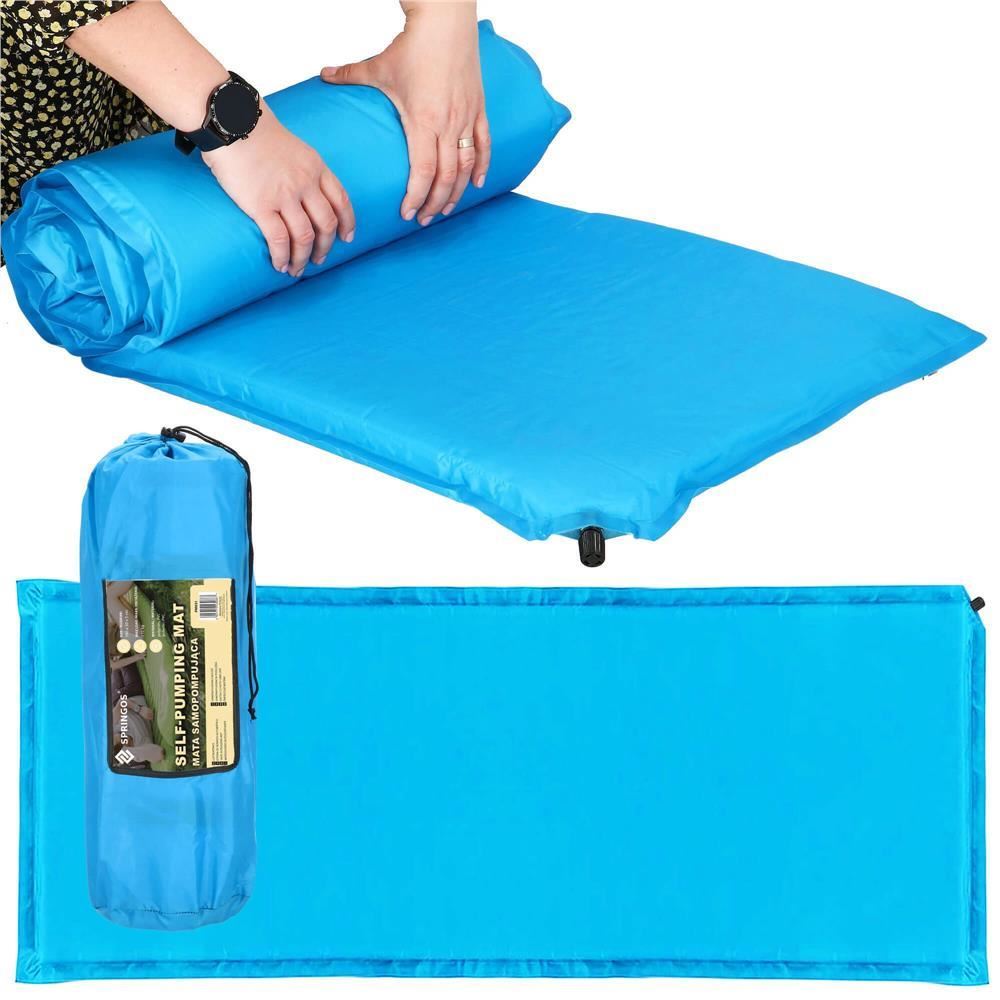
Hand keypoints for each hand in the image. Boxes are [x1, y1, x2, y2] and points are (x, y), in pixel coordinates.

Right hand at [202, 104, 354, 274]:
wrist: (231, 121)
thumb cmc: (255, 131)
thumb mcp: (293, 146)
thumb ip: (303, 168)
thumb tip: (303, 189)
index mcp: (316, 167)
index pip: (341, 200)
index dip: (347, 223)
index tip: (346, 238)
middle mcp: (306, 183)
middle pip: (327, 223)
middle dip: (326, 246)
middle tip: (320, 259)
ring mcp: (285, 195)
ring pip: (306, 236)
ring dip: (304, 258)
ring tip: (297, 269)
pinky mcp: (262, 206)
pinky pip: (279, 239)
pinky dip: (283, 256)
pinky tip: (280, 265)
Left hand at [321, 1, 489, 225]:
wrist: (446, 21)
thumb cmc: (413, 45)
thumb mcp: (378, 65)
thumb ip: (350, 74)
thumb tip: (323, 74)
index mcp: (424, 120)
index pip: (423, 171)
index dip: (417, 196)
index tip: (408, 214)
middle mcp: (449, 124)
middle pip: (446, 176)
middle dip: (435, 202)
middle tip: (424, 219)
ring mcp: (466, 118)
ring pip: (466, 166)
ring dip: (457, 191)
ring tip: (446, 208)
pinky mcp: (478, 109)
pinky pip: (483, 146)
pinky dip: (481, 167)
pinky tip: (477, 185)